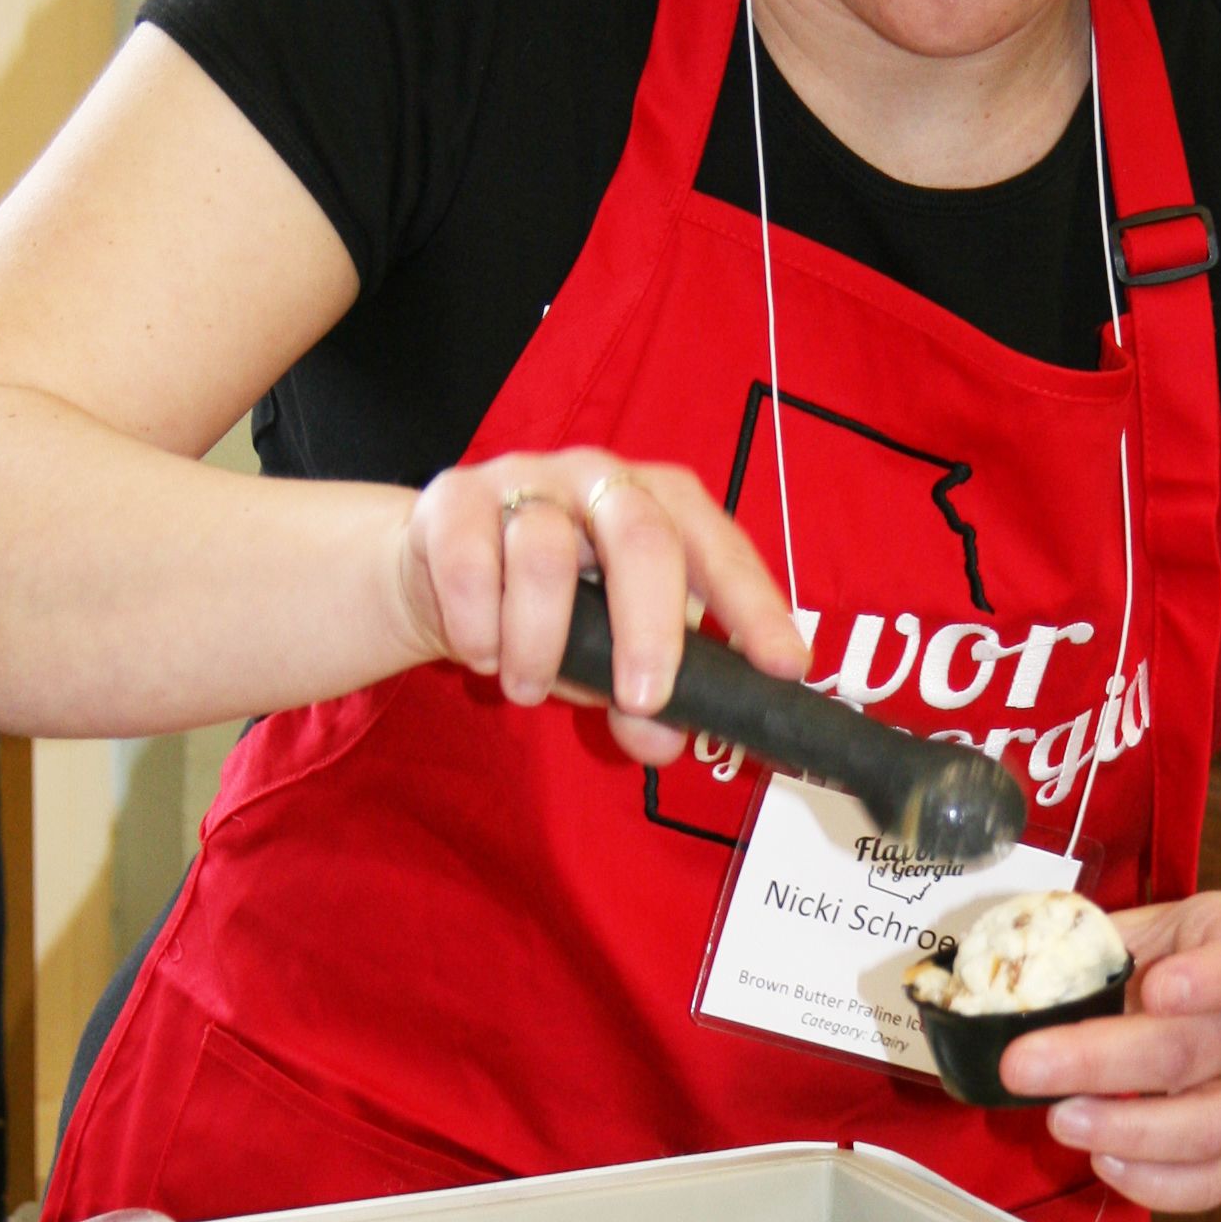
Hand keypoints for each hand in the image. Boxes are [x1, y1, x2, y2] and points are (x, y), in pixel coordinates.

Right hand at [394, 450, 809, 763]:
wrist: (435, 569)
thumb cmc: (548, 607)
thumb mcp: (605, 657)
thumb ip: (641, 699)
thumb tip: (663, 743)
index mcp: (662, 506)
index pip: (721, 552)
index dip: (756, 608)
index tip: (784, 668)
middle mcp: (604, 479)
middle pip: (643, 539)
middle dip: (650, 632)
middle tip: (641, 701)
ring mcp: (528, 478)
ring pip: (545, 555)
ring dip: (539, 644)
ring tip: (526, 688)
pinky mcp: (455, 496)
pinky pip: (470, 564)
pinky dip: (477, 626)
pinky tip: (480, 651)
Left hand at [997, 890, 1220, 1212]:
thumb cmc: (1214, 959)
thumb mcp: (1176, 926)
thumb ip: (1104, 940)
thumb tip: (1016, 963)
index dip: (1206, 979)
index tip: (1158, 988)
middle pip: (1190, 1052)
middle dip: (1099, 1062)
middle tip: (1023, 1066)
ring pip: (1207, 1129)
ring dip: (1125, 1131)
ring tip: (1060, 1120)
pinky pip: (1213, 1181)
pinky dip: (1157, 1184)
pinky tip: (1103, 1161)